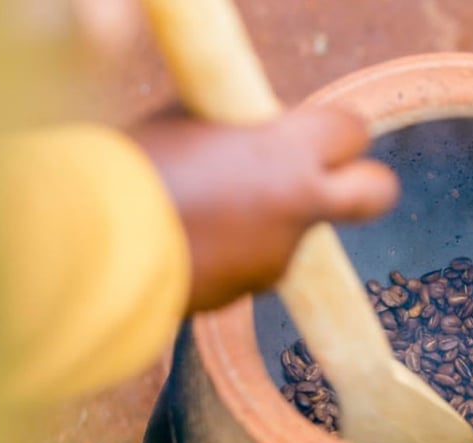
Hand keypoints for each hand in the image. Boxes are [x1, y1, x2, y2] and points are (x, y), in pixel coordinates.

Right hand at [132, 105, 399, 311]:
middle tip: (336, 182)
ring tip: (196, 211)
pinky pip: (249, 264)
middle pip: (375, 194)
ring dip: (262, 223)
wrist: (97, 247)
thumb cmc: (136, 167)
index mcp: (289, 152)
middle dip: (366, 186)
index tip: (321, 133)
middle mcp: (299, 206)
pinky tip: (182, 243)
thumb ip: (241, 129)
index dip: (338, 132)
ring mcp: (279, 254)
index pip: (351, 131)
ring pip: (292, 232)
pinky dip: (228, 254)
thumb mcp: (193, 122)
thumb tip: (258, 136)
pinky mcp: (248, 291)